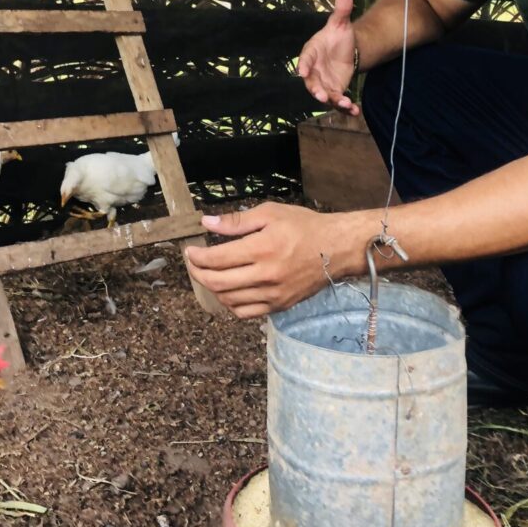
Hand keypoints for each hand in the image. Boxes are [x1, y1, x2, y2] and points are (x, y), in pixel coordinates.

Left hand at [185, 203, 341, 318]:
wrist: (337, 249)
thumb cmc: (304, 226)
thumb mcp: (270, 213)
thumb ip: (236, 221)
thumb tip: (207, 223)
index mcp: (262, 248)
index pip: (217, 259)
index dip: (196, 257)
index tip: (190, 251)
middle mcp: (266, 275)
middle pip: (217, 282)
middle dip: (197, 273)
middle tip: (193, 263)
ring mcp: (273, 294)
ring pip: (228, 300)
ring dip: (212, 288)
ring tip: (208, 274)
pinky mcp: (279, 305)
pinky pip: (245, 313)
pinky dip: (230, 304)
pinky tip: (228, 290)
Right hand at [298, 0, 360, 116]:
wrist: (347, 50)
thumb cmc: (338, 36)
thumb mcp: (341, 22)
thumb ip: (342, 8)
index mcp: (312, 52)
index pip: (305, 59)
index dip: (303, 65)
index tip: (302, 72)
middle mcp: (314, 70)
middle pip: (311, 82)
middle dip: (316, 90)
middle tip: (322, 96)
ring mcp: (323, 83)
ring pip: (325, 95)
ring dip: (333, 101)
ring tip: (345, 104)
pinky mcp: (335, 92)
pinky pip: (338, 101)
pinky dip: (346, 108)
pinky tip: (355, 111)